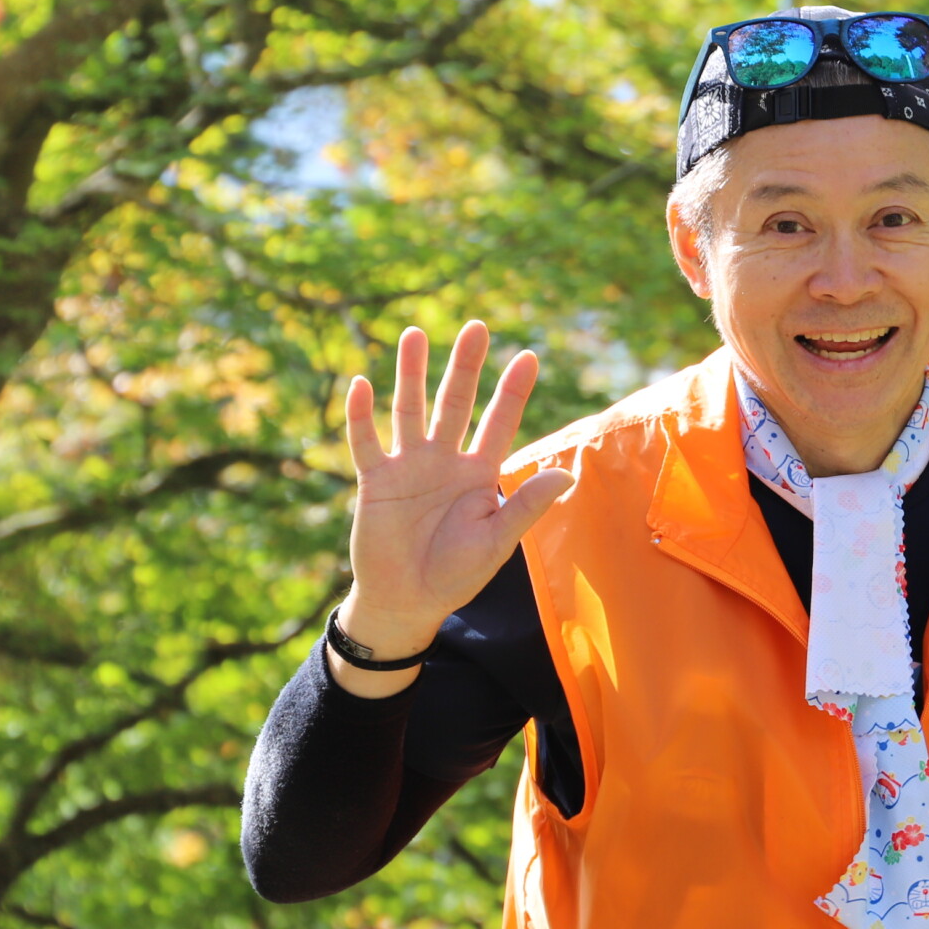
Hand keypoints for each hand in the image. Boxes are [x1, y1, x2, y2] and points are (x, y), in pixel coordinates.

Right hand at [331, 322, 573, 696]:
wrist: (408, 601)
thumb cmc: (457, 573)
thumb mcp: (497, 541)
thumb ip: (525, 505)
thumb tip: (566, 474)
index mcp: (479, 472)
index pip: (500, 422)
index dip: (513, 391)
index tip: (530, 356)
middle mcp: (445, 460)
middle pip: (456, 403)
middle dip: (466, 366)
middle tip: (477, 327)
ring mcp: (409, 467)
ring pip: (410, 410)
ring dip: (411, 374)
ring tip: (415, 335)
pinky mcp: (375, 481)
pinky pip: (366, 442)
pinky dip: (362, 415)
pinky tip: (362, 384)